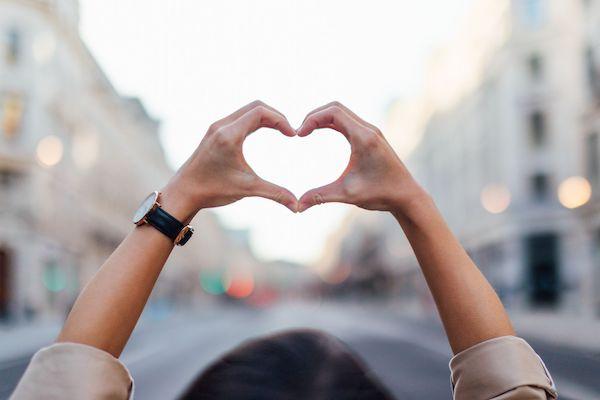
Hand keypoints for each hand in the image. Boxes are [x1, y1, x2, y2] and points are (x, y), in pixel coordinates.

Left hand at [160, 101, 297, 221]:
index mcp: (229, 135)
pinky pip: (239, 117)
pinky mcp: (214, 132)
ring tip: (281, 130)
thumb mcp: (247, 189)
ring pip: (247, 111)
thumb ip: (275, 194)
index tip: (292, 135)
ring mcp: (217, 127)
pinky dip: (255, 120)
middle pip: (256, 106)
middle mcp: (222, 126)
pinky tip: (264, 132)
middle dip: (276, 116)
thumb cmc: (212, 190)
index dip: (281, 120)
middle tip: (289, 131)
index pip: (261, 112)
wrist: (183, 192)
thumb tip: (297, 206)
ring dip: (266, 117)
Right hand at [297, 102, 426, 213]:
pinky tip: (320, 132)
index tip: (299, 134)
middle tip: (300, 131)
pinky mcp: (371, 137)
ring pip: (342, 112)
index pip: (333, 112)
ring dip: (323, 118)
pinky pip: (348, 121)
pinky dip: (332, 123)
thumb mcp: (347, 194)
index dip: (312, 119)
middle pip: (336, 108)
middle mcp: (368, 130)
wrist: (406, 196)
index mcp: (363, 138)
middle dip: (314, 116)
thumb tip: (297, 207)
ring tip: (306, 131)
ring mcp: (371, 132)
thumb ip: (320, 196)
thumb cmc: (380, 194)